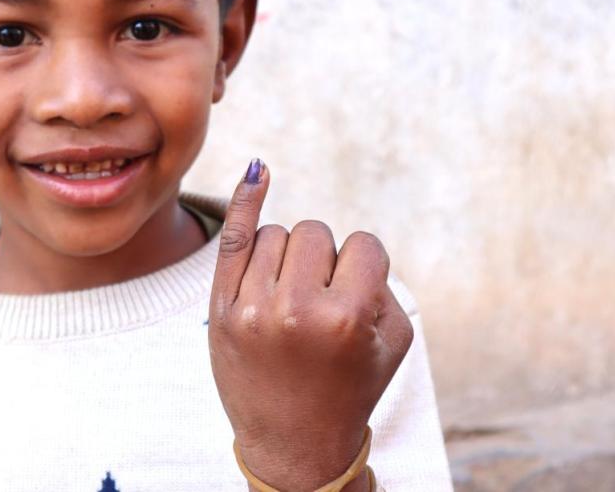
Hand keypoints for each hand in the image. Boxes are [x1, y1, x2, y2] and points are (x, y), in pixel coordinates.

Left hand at [208, 159, 412, 490]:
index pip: (363, 246)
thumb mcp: (393, 339)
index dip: (364, 270)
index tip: (356, 302)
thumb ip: (382, 279)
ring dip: (289, 258)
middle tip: (320, 306)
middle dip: (325, 261)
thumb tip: (341, 234)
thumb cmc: (352, 386)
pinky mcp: (221, 309)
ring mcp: (251, 308)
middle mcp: (295, 310)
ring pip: (277, 234)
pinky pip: (234, 237)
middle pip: (316, 233)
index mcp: (345, 318)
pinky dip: (246, 201)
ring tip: (292, 304)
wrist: (294, 442)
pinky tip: (259, 172)